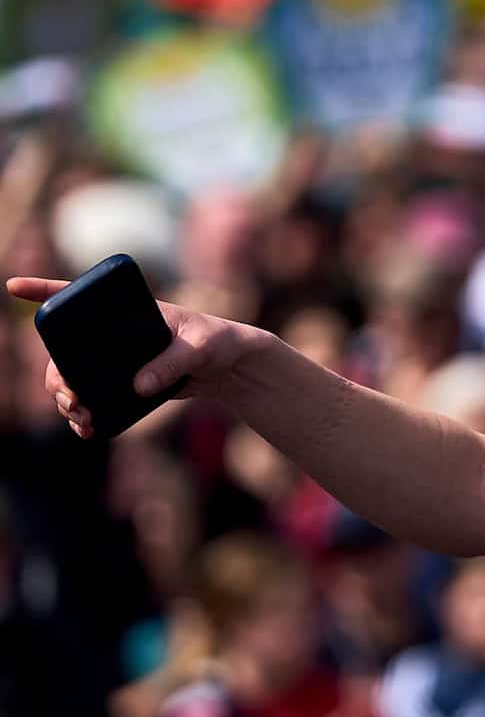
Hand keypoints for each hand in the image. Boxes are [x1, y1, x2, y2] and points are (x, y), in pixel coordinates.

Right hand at [6, 276, 264, 438]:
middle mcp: (114, 334)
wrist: (231, 367)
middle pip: (66, 351)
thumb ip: (172, 362)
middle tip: (71, 398)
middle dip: (57, 376)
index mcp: (128, 311)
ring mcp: (117, 360)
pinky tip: (86, 429)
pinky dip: (85, 415)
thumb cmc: (218, 341)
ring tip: (80, 418)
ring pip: (74, 377)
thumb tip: (137, 386)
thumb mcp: (200, 346)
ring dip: (66, 399)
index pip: (80, 294)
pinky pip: (95, 397)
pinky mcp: (126, 384)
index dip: (45, 290)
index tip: (15, 287)